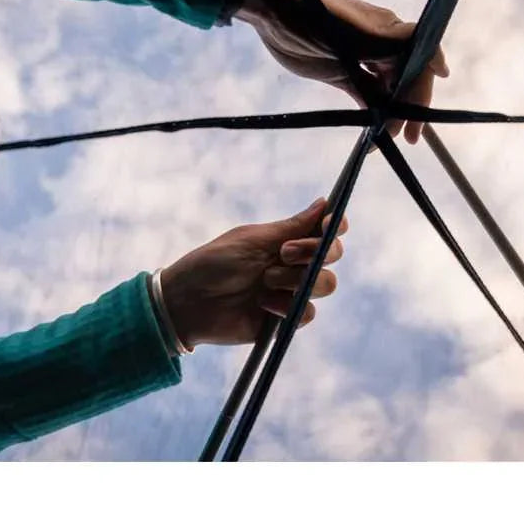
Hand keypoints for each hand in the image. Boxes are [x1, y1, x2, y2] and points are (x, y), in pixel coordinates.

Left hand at [158, 199, 346, 347]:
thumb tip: (324, 203)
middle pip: (332, 255)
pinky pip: (308, 313)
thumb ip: (290, 226)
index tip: (331, 224)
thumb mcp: (251, 240)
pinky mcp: (285, 320)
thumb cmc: (213, 264)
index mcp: (286, 240)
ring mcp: (291, 292)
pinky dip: (288, 308)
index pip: (325, 229)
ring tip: (265, 282)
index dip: (335, 225)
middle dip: (314, 251)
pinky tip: (263, 305)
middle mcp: (294, 264)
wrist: (188, 304)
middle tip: (284, 252)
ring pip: (325, 284)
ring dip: (296, 280)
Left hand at [235, 0, 448, 143]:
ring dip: (390, 114)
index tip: (423, 118)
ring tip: (385, 138)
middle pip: (405, 82)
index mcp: (391, 32)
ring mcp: (362, 60)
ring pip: (386, 91)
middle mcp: (382, 46)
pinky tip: (372, 129)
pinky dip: (371, 112)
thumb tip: (436, 59)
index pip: (419, 65)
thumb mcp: (358, 30)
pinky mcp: (343, 73)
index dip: (423, 93)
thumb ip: (396, 45)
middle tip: (407, 138)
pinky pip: (365, 96)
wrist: (272, 10)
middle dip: (409, 109)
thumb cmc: (316, 14)